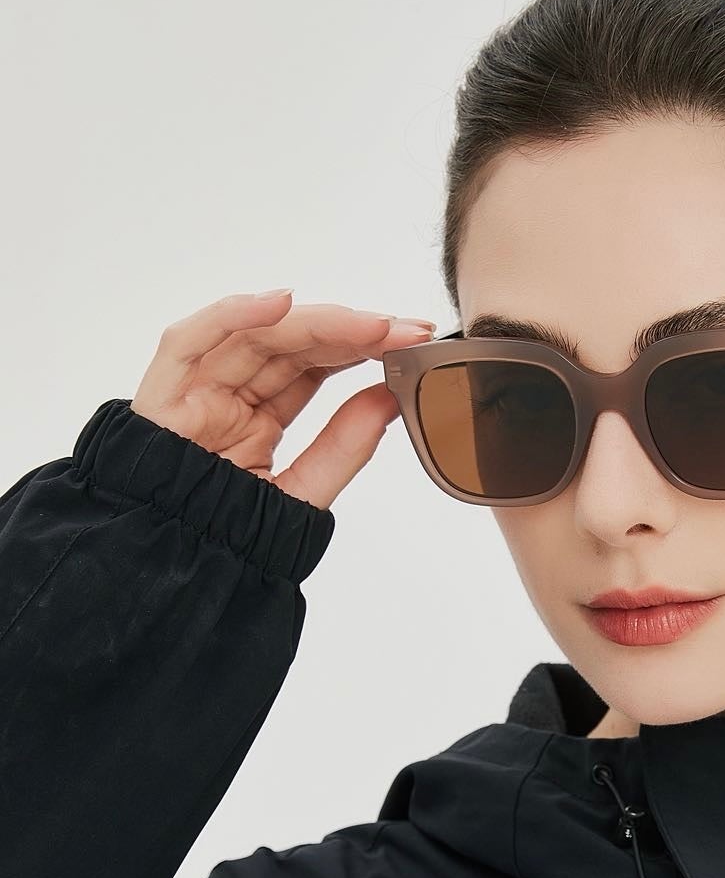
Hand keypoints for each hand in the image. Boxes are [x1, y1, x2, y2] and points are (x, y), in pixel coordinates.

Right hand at [129, 289, 436, 510]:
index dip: (361, 348)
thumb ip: (344, 447)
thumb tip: (389, 398)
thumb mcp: (305, 492)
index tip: (409, 341)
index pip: (314, 367)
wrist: (177, 572)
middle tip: (405, 328)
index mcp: (257, 419)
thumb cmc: (228, 540)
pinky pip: (189, 341)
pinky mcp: (162, 395)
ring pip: (255, 335)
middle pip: (292, 345)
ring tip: (371, 324)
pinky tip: (281, 305)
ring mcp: (194, 392)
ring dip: (316, 323)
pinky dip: (232, 316)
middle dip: (352, 331)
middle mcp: (226, 396)